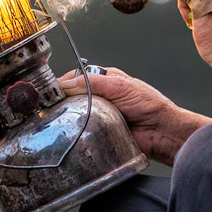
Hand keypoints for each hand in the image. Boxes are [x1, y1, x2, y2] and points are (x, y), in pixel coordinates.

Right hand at [59, 66, 211, 165]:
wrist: (161, 132)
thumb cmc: (149, 105)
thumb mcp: (120, 86)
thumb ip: (94, 82)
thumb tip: (68, 83)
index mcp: (106, 81)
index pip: (78, 78)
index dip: (63, 83)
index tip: (50, 90)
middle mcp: (101, 97)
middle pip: (74, 97)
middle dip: (63, 101)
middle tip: (51, 107)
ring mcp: (100, 115)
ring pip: (76, 115)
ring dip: (70, 117)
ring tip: (59, 120)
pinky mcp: (100, 133)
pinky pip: (84, 131)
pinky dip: (78, 132)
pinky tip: (71, 133)